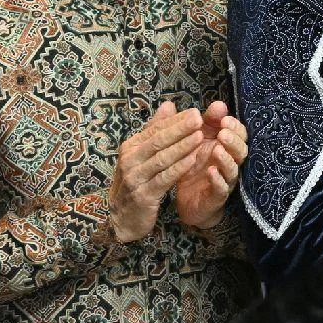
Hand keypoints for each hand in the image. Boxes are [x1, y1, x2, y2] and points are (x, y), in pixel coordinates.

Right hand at [108, 101, 207, 243]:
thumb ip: (155, 131)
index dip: (175, 121)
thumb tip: (169, 104)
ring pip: (161, 159)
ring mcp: (135, 179)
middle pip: (157, 142)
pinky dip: (178, 168)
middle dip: (179, 130)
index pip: (154, 130)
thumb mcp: (141, 155)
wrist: (123, 217)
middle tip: (199, 119)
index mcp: (130, 148)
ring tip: (199, 136)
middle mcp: (129, 161)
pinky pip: (163, 179)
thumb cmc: (137, 181)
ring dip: (182, 147)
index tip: (195, 112)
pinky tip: (192, 160)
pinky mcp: (143, 195)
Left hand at [172, 103, 245, 232]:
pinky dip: (218, 180)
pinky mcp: (216, 196)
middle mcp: (230, 163)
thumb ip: (207, 122)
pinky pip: (221, 188)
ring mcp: (226, 180)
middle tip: (222, 133)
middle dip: (233, 140)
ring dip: (227, 159)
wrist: (188, 199)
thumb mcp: (198, 140)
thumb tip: (219, 103)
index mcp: (227, 147)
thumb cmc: (195, 166)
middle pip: (242, 150)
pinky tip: (210, 172)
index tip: (223, 119)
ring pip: (233, 169)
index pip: (239, 134)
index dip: (235, 126)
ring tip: (216, 150)